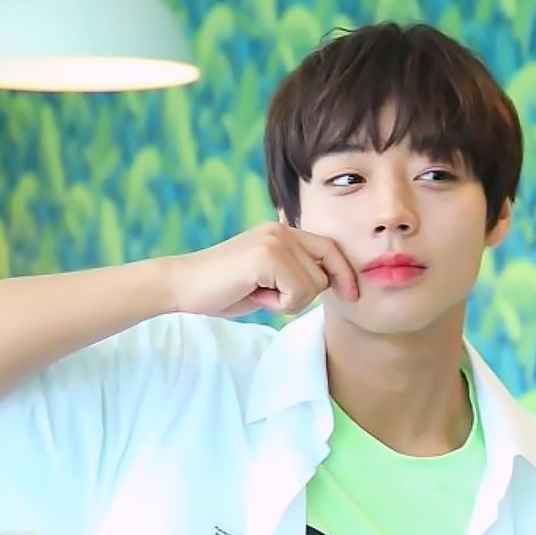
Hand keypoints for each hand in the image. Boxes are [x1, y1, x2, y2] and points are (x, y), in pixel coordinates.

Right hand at [168, 223, 359, 317]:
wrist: (183, 286)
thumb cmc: (223, 288)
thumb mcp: (268, 278)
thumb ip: (295, 274)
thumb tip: (332, 283)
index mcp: (283, 232)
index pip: (330, 248)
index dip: (344, 272)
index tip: (352, 294)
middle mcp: (282, 230)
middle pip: (325, 273)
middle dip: (302, 295)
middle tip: (267, 294)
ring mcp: (275, 240)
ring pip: (313, 286)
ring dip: (288, 302)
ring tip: (258, 293)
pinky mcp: (267, 256)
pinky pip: (297, 292)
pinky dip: (279, 304)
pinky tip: (253, 294)